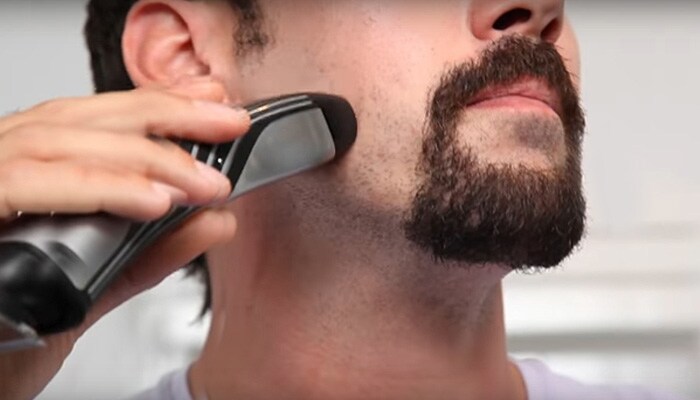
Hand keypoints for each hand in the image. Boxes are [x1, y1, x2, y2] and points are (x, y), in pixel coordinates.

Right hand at [0, 80, 246, 398]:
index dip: (157, 105)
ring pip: (58, 141)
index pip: (94, 120)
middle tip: (227, 125)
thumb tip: (216, 219)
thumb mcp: (98, 287)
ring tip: (202, 182)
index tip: (214, 103)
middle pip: (80, 118)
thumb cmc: (12, 336)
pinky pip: (28, 184)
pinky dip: (98, 187)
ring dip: (144, 157)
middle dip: (165, 116)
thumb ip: (152, 251)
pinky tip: (153, 202)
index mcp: (28, 176)